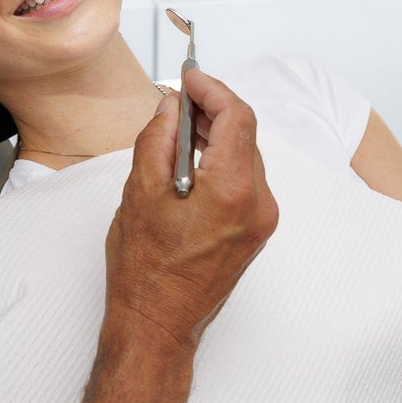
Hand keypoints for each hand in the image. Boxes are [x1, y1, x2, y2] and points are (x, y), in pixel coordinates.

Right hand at [102, 69, 279, 355]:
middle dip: (213, 110)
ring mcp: (261, 221)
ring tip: (179, 130)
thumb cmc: (146, 270)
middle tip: (178, 100)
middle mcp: (258, 205)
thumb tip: (172, 106)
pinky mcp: (255, 231)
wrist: (157, 324)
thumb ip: (158, 137)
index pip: (237, 116)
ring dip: (218, 135)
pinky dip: (222, 161)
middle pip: (246, 134)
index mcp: (233, 191)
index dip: (212, 89)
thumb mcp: (140, 191)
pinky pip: (245, 180)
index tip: (190, 78)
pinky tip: (192, 161)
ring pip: (246, 156)